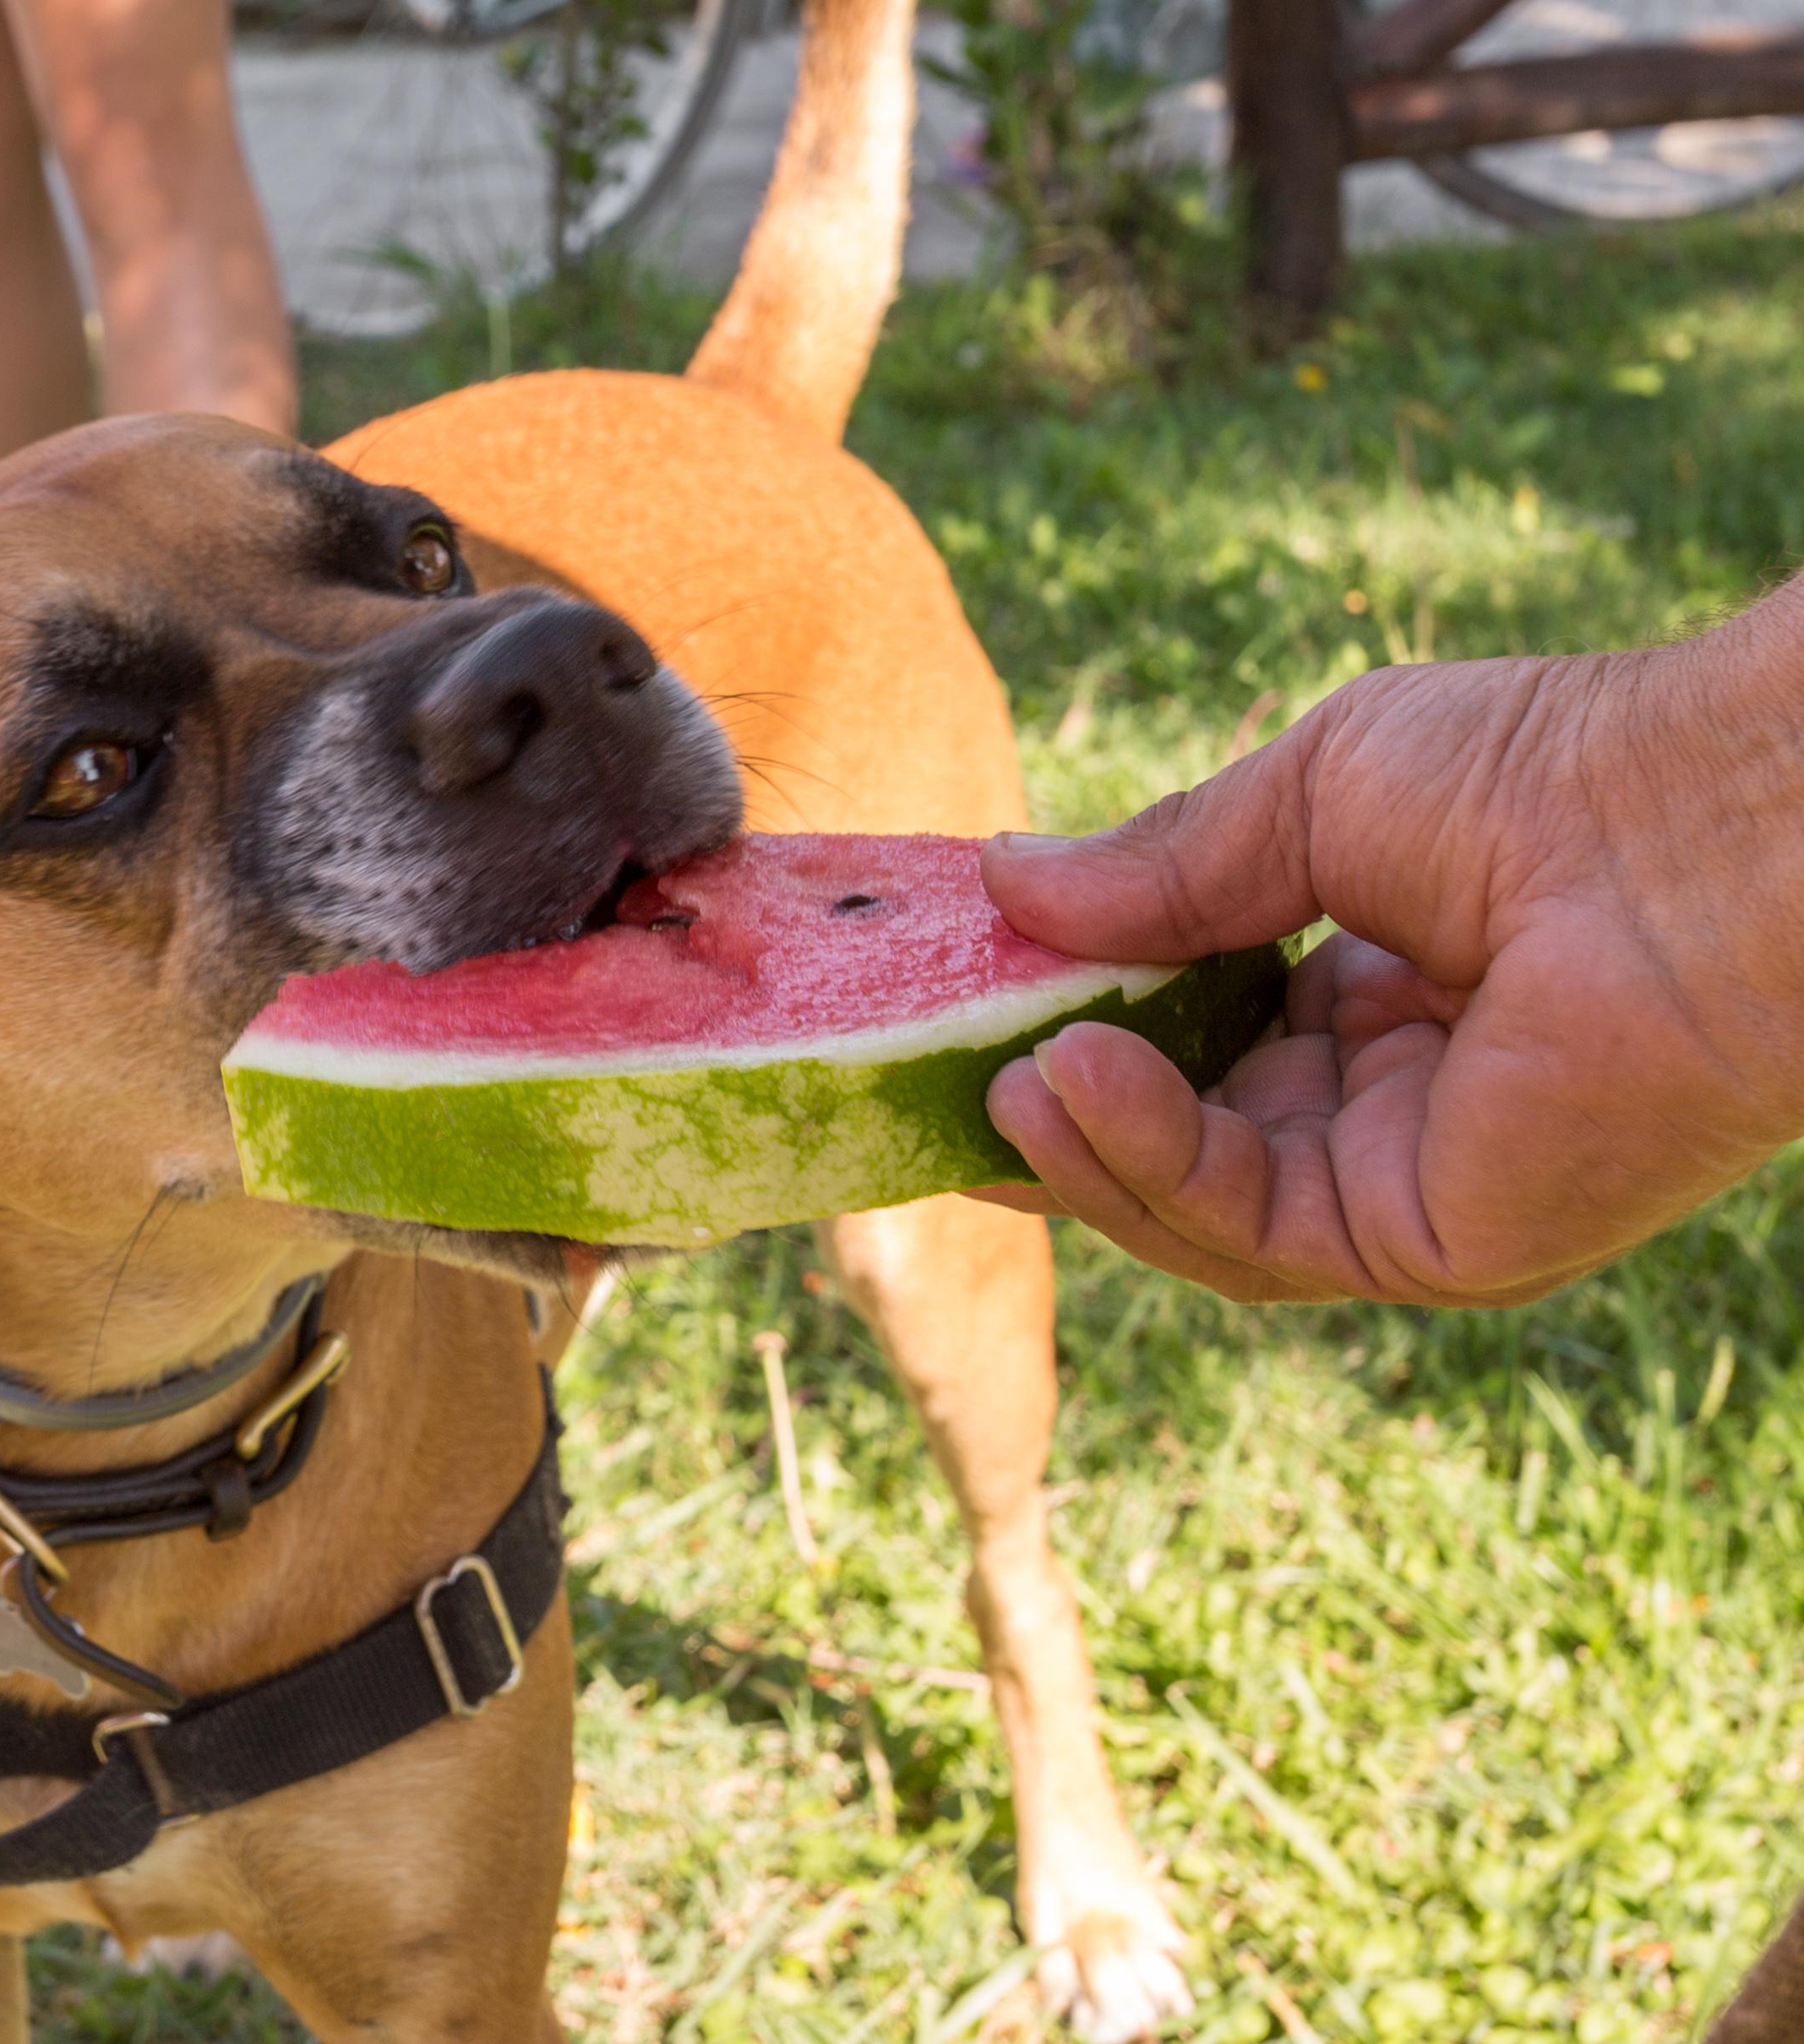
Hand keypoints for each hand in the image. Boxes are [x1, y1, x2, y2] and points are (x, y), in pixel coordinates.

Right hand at [972, 586, 1803, 1305]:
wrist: (1707, 823)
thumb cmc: (1547, 772)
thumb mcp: (1307, 797)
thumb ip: (1161, 869)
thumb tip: (1001, 887)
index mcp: (1380, 1003)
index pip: (1195, 1054)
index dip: (1077, 1039)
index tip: (964, 1013)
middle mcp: (1395, 1110)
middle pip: (1178, 1149)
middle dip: (1050, 1120)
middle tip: (929, 1080)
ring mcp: (1412, 1185)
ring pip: (1197, 1209)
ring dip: (1081, 1148)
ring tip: (992, 1078)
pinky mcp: (1434, 1244)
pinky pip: (1250, 1225)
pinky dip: (1146, 1160)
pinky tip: (1074, 1078)